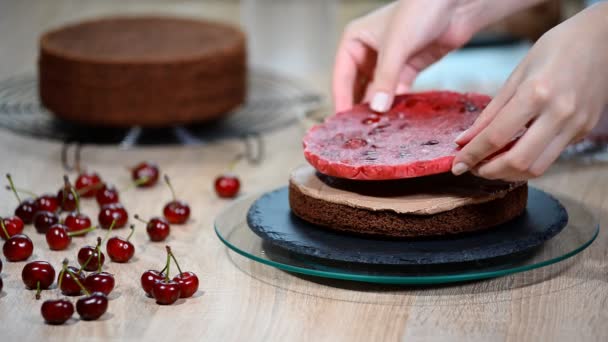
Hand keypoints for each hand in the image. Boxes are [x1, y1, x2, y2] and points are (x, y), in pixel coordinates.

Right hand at [332, 0, 540, 112]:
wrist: (456, 3)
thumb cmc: (419, 10)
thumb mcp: (396, 46)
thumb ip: (385, 79)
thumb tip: (376, 108)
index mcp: (355, 40)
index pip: (341, 75)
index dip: (341, 99)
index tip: (342, 121)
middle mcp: (369, 50)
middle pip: (357, 85)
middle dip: (359, 106)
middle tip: (357, 130)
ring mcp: (389, 60)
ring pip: (377, 90)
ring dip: (378, 107)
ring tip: (375, 129)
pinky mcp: (409, 67)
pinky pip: (397, 90)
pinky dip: (396, 103)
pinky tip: (394, 119)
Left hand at [453, 3, 607, 180]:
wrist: (603, 39)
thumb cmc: (557, 48)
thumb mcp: (516, 75)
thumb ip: (490, 112)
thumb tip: (465, 139)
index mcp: (536, 93)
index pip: (496, 137)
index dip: (472, 155)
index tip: (457, 165)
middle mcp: (559, 113)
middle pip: (518, 162)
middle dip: (489, 171)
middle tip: (473, 167)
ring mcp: (575, 125)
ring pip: (537, 168)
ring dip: (509, 173)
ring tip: (491, 163)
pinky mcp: (584, 131)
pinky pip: (551, 156)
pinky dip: (528, 160)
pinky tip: (514, 151)